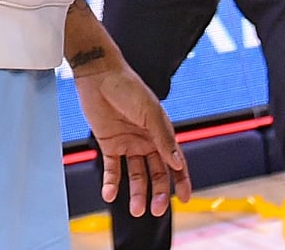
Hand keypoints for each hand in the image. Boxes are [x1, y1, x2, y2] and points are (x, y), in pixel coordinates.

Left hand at [74, 64, 191, 216]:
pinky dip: (112, 183)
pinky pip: (113, 169)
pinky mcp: (109, 144)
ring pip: (136, 175)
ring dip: (137, 193)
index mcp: (161, 132)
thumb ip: (163, 138)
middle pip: (156, 173)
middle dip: (158, 193)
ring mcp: (128, 143)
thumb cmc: (128, 87)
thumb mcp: (149, 112)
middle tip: (156, 210)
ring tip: (136, 209)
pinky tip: (110, 194)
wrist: (99, 75)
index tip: (185, 199)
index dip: (181, 180)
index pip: (175, 161)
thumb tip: (177, 163)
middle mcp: (147, 140)